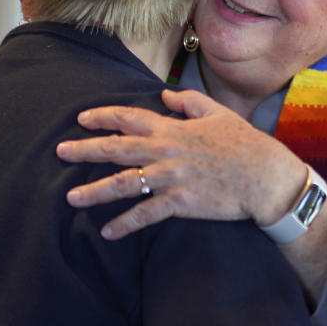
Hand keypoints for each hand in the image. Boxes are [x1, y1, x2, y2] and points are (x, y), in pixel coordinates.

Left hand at [55, 89, 306, 239]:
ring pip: (123, 183)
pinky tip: (107, 232)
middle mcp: (165, 151)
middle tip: (60, 152)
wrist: (266, 177)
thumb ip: (188, 102)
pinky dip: (125, 223)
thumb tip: (165, 94)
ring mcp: (171, 177)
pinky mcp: (180, 202)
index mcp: (172, 128)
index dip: (103, 117)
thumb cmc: (244, 143)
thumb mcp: (217, 113)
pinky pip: (146, 214)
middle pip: (116, 149)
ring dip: (95, 190)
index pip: (129, 118)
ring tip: (71, 197)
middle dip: (85, 150)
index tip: (81, 120)